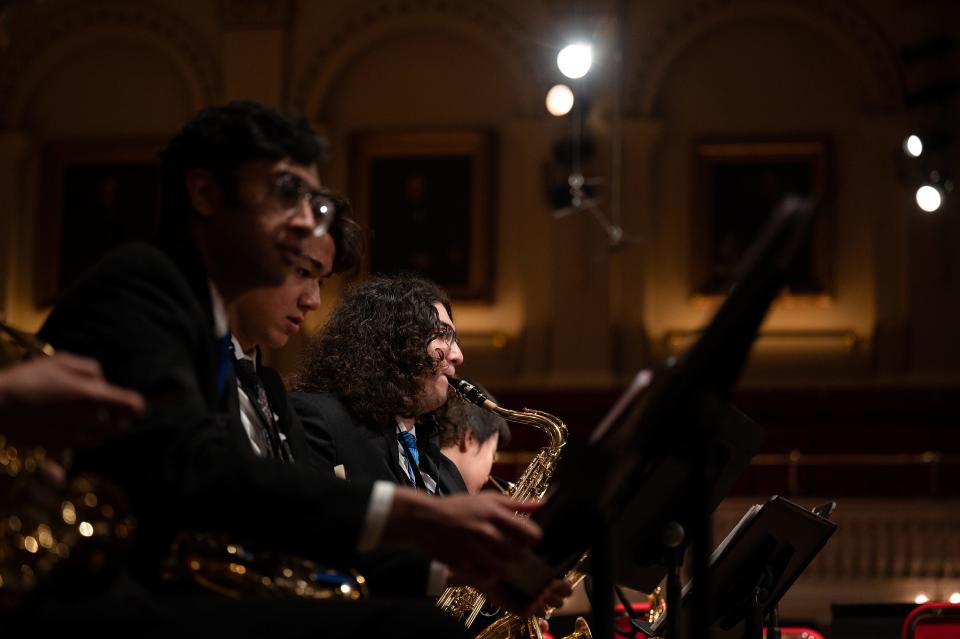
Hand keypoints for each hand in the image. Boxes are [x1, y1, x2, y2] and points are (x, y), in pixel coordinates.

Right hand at [0, 353, 144, 447]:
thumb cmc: (28, 377)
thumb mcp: (61, 361)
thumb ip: (89, 369)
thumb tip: (102, 382)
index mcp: (91, 396)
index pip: (131, 405)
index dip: (137, 404)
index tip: (135, 404)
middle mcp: (87, 420)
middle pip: (120, 428)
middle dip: (119, 420)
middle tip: (110, 411)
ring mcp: (72, 436)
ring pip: (100, 440)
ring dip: (100, 431)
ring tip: (86, 418)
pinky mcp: (56, 447)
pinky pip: (76, 451)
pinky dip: (78, 443)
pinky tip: (69, 432)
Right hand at [387, 490, 571, 614]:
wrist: (424, 519)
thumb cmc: (458, 507)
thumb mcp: (487, 499)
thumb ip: (517, 504)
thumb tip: (543, 503)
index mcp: (494, 513)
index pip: (530, 534)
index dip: (531, 539)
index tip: (525, 539)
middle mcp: (486, 532)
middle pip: (519, 555)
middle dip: (518, 556)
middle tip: (510, 551)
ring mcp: (473, 550)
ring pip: (503, 570)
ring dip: (503, 567)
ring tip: (496, 560)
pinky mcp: (462, 564)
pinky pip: (484, 577)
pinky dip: (487, 575)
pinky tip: (482, 566)